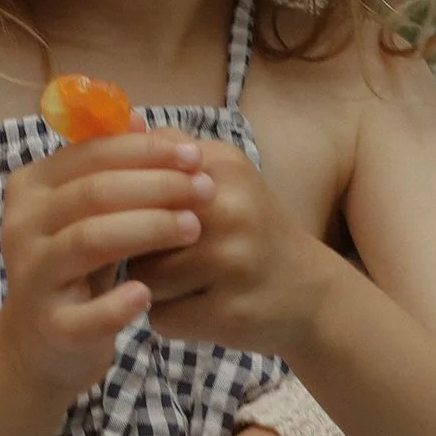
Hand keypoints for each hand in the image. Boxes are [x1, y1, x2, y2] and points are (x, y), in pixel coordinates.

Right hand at [0, 128, 212, 418]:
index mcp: (31, 187)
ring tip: (194, 228)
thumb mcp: (85, 213)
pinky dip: (118, 303)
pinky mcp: (50, 325)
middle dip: (155, 186)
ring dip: (147, 229)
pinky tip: (149, 293)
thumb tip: (138, 116)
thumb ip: (107, 167)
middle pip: (93, 192)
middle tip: (205, 189)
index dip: (144, 150)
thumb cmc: (75, 267)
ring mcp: (32, 276)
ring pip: (90, 240)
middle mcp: (21, 225)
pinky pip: (86, 312)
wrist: (42, 345)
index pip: (90, 154)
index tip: (194, 154)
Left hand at [130, 136, 331, 360]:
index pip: (140, 173)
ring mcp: (233, 263)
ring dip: (148, 285)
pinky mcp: (231, 314)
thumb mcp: (221, 176)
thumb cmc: (250, 230)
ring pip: (143, 277)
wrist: (311, 293)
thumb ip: (171, 151)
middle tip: (155, 252)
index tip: (128, 212)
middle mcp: (230, 209)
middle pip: (135, 227)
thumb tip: (124, 117)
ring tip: (180, 281)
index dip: (123, 199)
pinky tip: (194, 308)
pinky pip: (161, 317)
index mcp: (223, 165)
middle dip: (134, 244)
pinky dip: (168, 317)